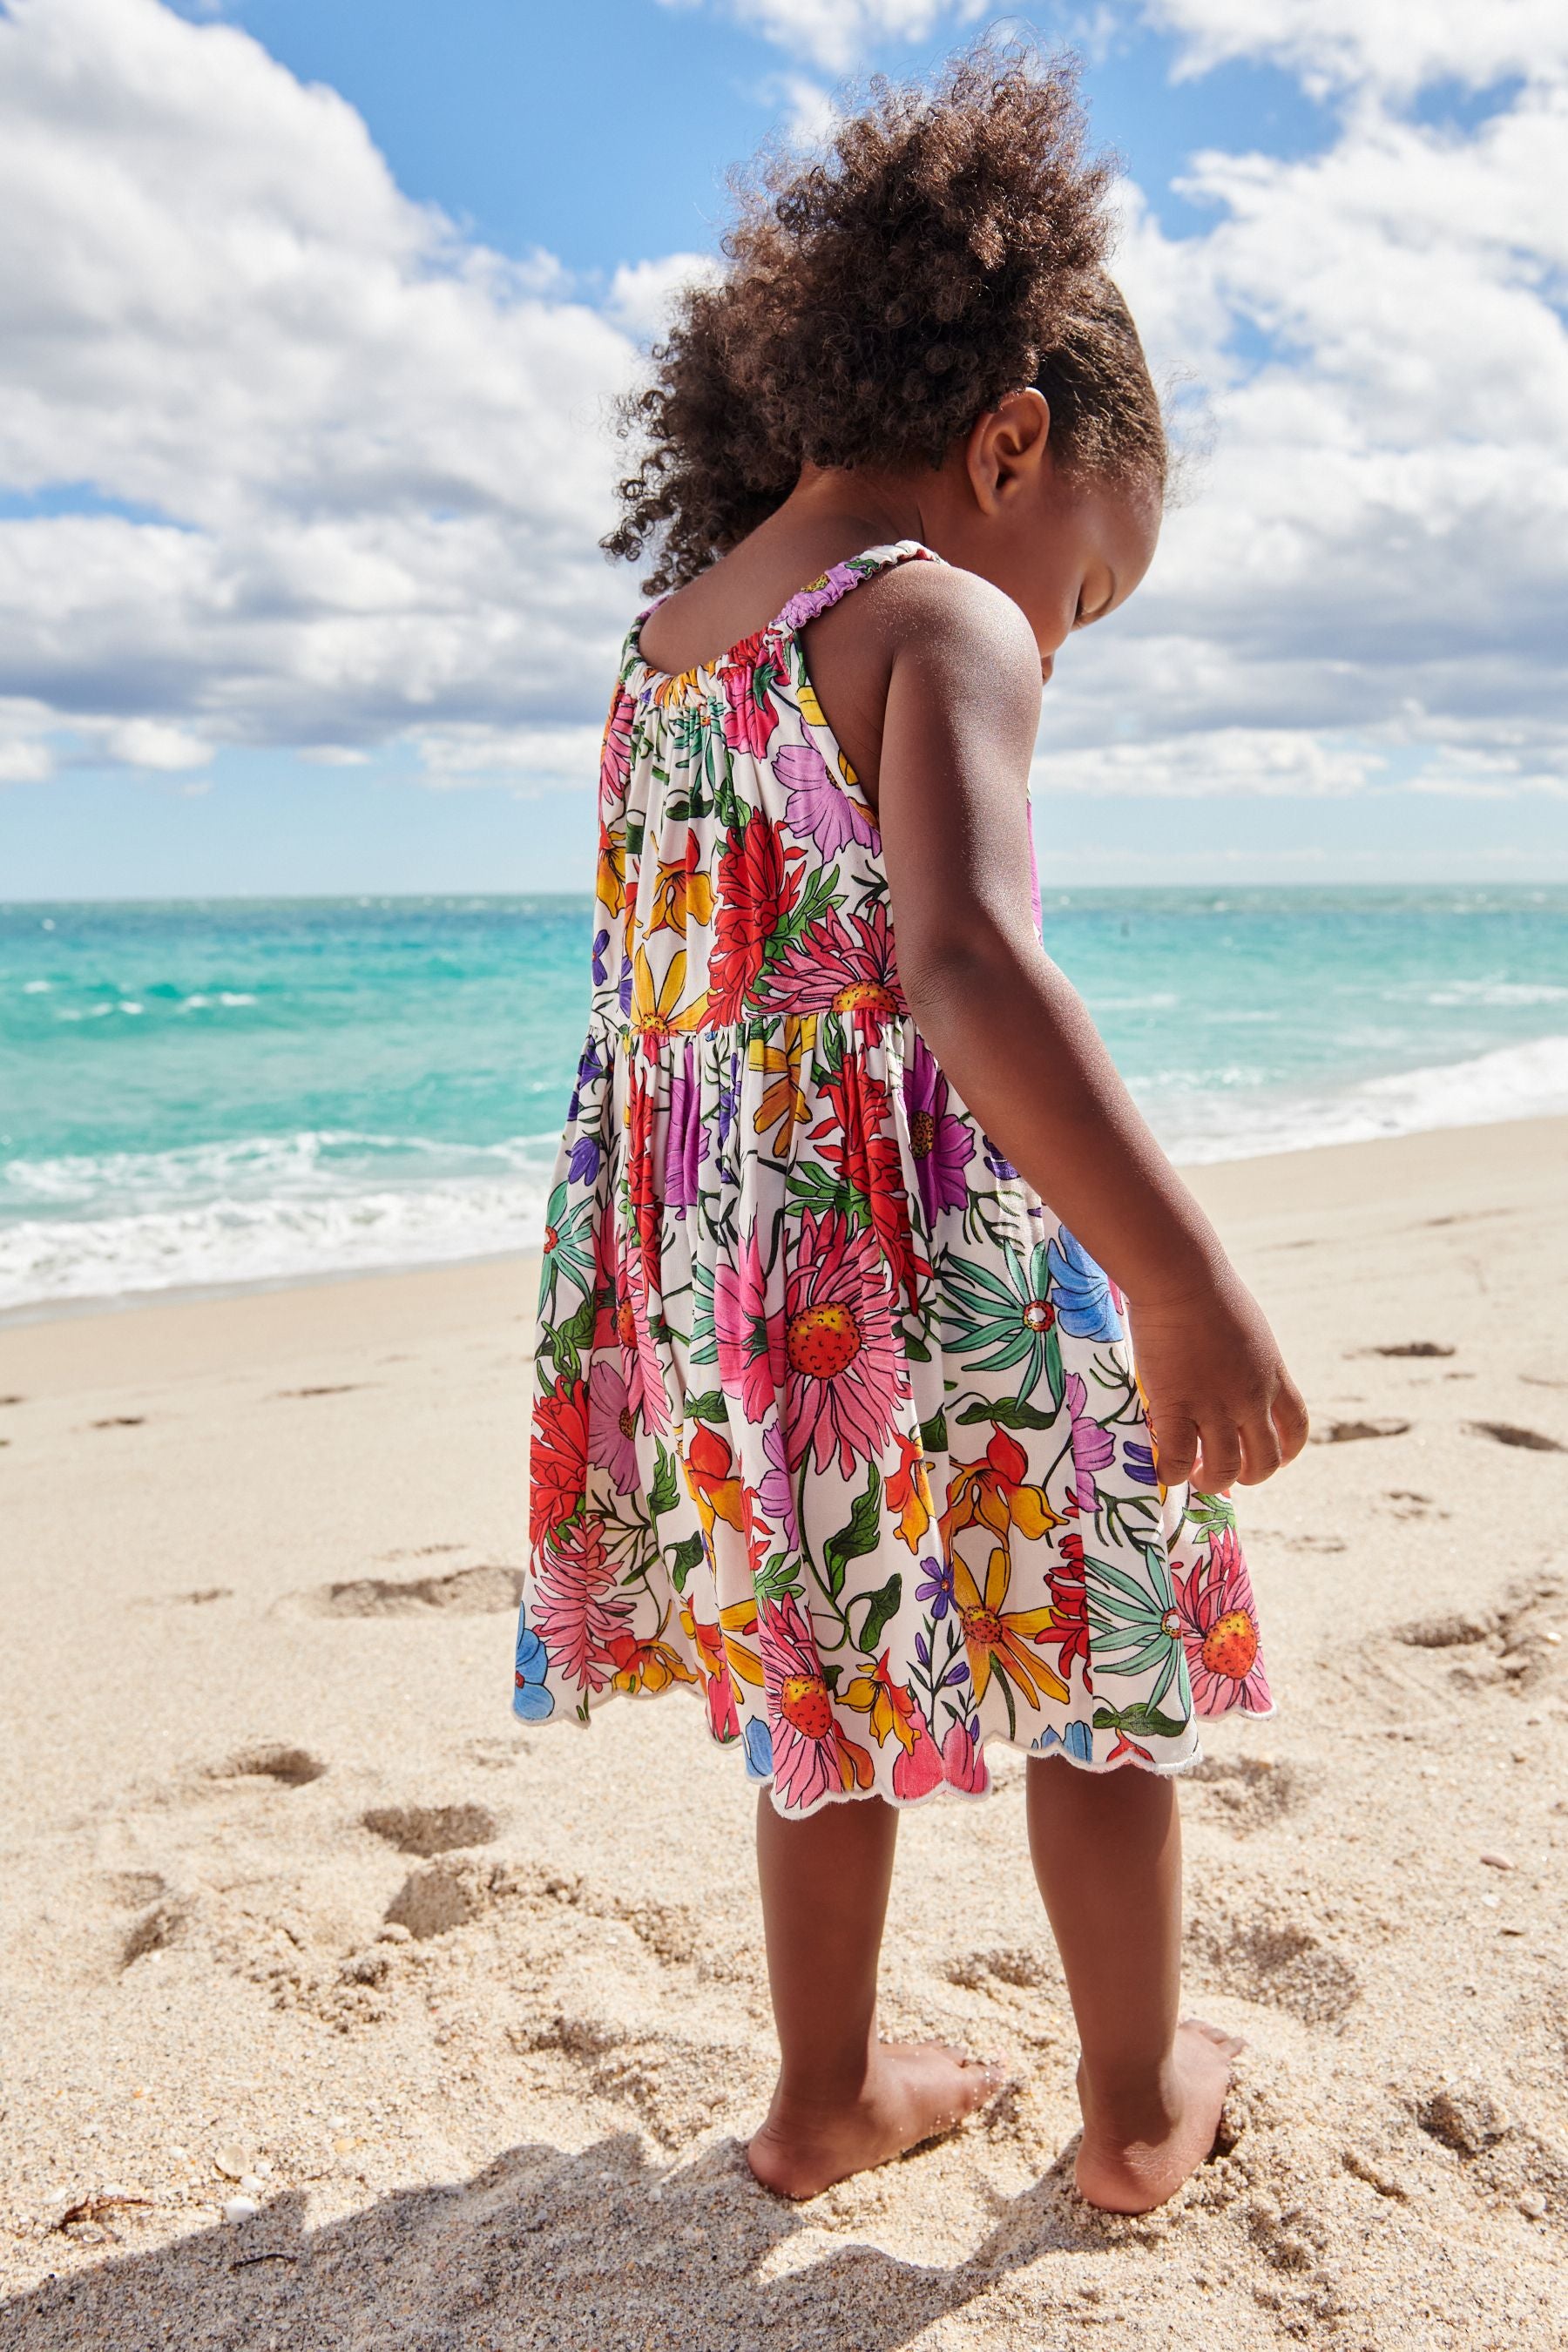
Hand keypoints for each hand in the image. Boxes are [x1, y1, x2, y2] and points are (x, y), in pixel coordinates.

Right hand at [1127, 1265, 1308, 1492]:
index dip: (1285, 1454)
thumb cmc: (1208, 1289)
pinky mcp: (1177, 1404)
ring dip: (1210, 1481)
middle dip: (1248, 1476)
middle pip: (1265, 1460)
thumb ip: (1248, 1357)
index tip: (1267, 1459)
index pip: (1295, 1430)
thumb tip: (1234, 1365)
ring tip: (1193, 1475)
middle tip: (1222, 1471)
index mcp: (1273, 1376)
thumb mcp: (1248, 1329)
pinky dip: (1171, 1473)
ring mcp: (1215, 1404)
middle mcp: (1252, 1398)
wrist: (1182, 1277)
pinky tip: (1162, 1470)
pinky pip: (1177, 1457)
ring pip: (1225, 1469)